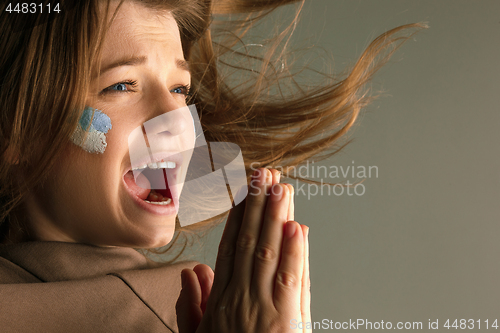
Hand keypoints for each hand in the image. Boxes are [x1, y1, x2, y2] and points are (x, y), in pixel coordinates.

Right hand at [176, 168, 310, 332]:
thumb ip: (191, 304)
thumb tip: (191, 270)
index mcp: (220, 299)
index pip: (230, 247)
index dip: (238, 216)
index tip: (244, 192)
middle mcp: (241, 296)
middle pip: (249, 241)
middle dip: (257, 204)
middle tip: (264, 174)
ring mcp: (264, 307)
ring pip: (269, 252)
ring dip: (275, 217)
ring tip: (281, 187)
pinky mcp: (287, 322)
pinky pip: (291, 280)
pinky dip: (295, 252)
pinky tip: (297, 226)